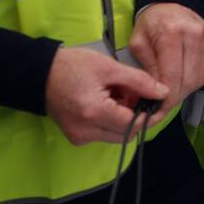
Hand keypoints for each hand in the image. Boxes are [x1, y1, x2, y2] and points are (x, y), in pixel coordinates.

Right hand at [44, 45, 167, 145]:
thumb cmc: (73, 65)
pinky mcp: (77, 137)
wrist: (40, 74)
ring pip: (116, 135)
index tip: (158, 99)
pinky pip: (104, 133)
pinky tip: (108, 101)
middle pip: (126, 133)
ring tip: (119, 93)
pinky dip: (112, 120)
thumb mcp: (109, 67)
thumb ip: (139, 81)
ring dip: (125, 118)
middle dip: (137, 115)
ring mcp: (80, 137)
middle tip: (136, 92)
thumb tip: (163, 93)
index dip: (150, 113)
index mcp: (94, 113)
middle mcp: (86, 132)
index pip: (133, 124)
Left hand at [129, 2, 203, 117]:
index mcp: (170, 32)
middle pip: (188, 80)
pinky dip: (197, 79)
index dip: (165, 98)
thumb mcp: (138, 45)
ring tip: (173, 84)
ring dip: (186, 88)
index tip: (156, 108)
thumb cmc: (151, 26)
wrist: (169, 7)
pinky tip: (185, 74)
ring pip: (200, 78)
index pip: (173, 76)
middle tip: (162, 99)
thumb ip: (147, 70)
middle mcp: (194, 33)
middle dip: (174, 95)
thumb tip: (156, 96)